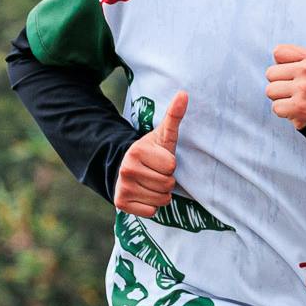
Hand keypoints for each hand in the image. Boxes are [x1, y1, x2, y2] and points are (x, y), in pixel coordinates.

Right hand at [115, 90, 185, 216]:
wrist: (126, 168)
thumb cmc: (151, 153)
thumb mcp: (163, 136)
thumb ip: (174, 116)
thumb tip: (184, 93)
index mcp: (137, 151)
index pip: (171, 167)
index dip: (170, 166)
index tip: (160, 161)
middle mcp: (127, 169)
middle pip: (167, 184)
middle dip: (167, 181)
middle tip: (156, 174)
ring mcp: (122, 187)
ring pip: (161, 199)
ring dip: (160, 194)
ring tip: (150, 183)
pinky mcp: (121, 204)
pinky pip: (151, 212)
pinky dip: (151, 206)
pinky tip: (144, 195)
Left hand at [266, 23, 305, 127]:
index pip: (278, 52)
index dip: (283, 64)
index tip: (295, 73)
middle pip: (270, 73)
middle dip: (280, 84)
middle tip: (297, 90)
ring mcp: (303, 89)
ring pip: (270, 91)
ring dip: (280, 98)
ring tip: (296, 100)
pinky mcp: (298, 107)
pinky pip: (275, 108)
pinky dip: (284, 112)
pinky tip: (297, 111)